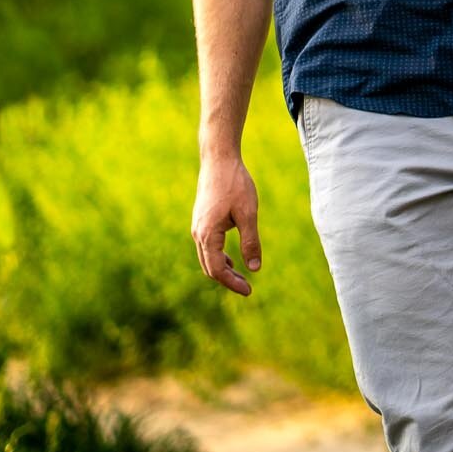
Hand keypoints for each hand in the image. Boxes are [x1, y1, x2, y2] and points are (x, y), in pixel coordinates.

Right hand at [192, 153, 260, 295]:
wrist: (218, 160)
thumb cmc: (235, 184)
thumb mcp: (248, 213)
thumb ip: (251, 241)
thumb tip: (255, 268)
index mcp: (208, 234)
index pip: (217, 269)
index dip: (232, 283)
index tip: (249, 291)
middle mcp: (198, 233)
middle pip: (209, 267)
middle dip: (227, 279)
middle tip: (247, 288)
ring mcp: (197, 227)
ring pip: (206, 257)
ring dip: (223, 269)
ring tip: (241, 276)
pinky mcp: (201, 220)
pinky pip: (207, 247)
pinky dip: (218, 256)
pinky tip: (232, 258)